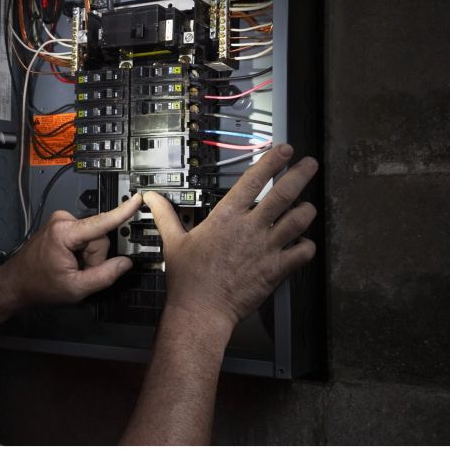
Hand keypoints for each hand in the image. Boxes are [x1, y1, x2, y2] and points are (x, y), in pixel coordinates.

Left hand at [0, 193, 143, 306]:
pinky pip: (86, 237)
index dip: (122, 212)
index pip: (101, 222)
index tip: (137, 200)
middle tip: (78, 272)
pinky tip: (70, 261)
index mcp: (64, 233)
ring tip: (71, 267)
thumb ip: (104, 276)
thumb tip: (125, 263)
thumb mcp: (75, 288)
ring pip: (95, 239)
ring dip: (88, 257)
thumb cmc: (39, 285)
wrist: (16, 283)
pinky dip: (82, 252)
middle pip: (100, 237)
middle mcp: (63, 220)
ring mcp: (62, 221)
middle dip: (95, 258)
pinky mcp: (63, 225)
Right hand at [144, 144, 317, 331]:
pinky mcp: (277, 269)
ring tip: (307, 205)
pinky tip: (303, 243)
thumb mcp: (173, 241)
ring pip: (300, 219)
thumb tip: (151, 198)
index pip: (253, 179)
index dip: (272, 160)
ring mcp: (267, 248)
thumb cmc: (188, 279)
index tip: (283, 150)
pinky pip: (303, 251)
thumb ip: (165, 215)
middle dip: (301, 173)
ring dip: (307, 210)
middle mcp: (251, 228)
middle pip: (285, 192)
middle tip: (310, 164)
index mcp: (226, 217)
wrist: (202, 310)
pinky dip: (307, 245)